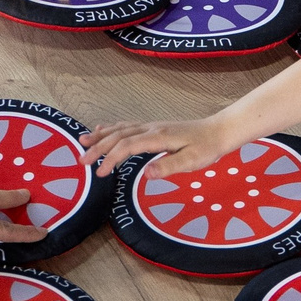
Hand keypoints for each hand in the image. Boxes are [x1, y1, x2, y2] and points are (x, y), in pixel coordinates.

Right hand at [81, 117, 232, 177]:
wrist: (218, 131)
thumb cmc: (207, 148)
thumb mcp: (192, 161)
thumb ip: (169, 166)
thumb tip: (146, 174)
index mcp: (158, 137)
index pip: (127, 146)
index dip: (111, 159)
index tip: (100, 173)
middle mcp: (151, 129)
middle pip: (118, 136)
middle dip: (98, 148)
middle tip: (81, 161)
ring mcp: (151, 126)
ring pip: (120, 129)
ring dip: (101, 136)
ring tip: (82, 142)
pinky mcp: (153, 128)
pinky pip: (127, 126)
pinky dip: (111, 128)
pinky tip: (102, 129)